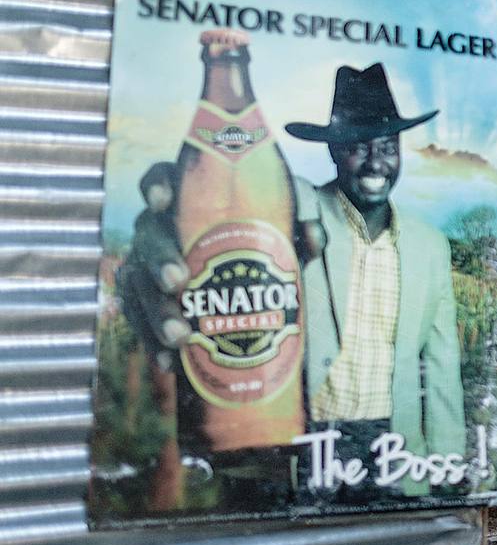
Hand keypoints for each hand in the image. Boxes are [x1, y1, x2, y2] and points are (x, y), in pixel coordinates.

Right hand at [115, 162, 324, 359]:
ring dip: (155, 311)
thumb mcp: (287, 229)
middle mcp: (161, 230)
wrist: (254, 285)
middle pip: (147, 236)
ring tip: (179, 336)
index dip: (157, 186)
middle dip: (158, 259)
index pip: (161, 181)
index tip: (164, 201)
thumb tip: (311, 240)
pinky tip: (170, 363)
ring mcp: (148, 267)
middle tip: (177, 282)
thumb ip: (301, 227)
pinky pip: (139, 322)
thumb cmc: (265, 242)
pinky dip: (152, 343)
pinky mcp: (147, 303)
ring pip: (138, 283)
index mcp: (186, 201)